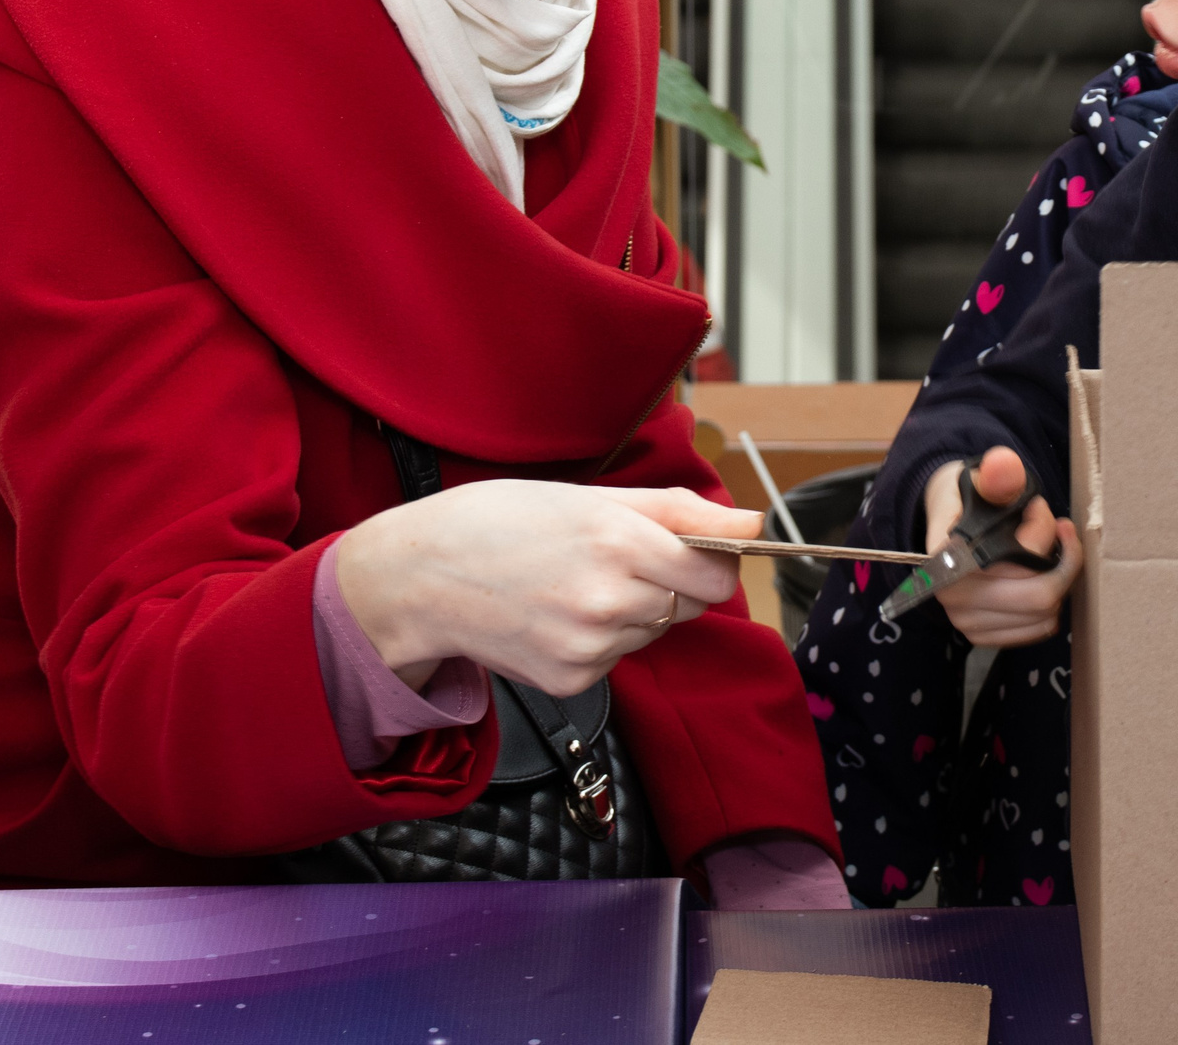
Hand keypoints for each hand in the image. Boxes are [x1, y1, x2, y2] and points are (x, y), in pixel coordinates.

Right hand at [335, 481, 758, 697]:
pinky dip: (604, 639)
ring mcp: (590, 647)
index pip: (716, 573)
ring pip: (655, 631)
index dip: (712, 559)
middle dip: (672, 582)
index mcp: (620, 541)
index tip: (692, 548)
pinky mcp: (573, 681)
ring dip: (636, 610)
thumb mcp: (592, 497)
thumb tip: (754, 523)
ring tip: (578, 583)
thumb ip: (682, 511)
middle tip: (618, 558)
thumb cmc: (503, 521)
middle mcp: (610, 600)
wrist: (423, 577)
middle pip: (691, 605)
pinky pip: (618, 658)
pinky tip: (560, 614)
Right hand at [922, 447, 1080, 647]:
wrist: (947, 523)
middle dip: (1063, 560)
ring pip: (1044, 614)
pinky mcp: (982, 636)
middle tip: (1060, 531)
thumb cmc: (968, 498)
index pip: (1019, 557)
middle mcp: (952, 596)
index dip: (1042, 533)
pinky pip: (1038, 629)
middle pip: (1040, 595)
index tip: (1040, 508)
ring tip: (1049, 551)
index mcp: (949, 555)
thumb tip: (1004, 469)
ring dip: (1059, 581)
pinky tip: (1042, 576)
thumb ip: (998, 471)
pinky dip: (1051, 603)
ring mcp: (966, 621)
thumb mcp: (983, 475)